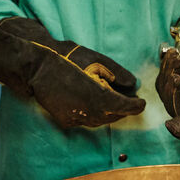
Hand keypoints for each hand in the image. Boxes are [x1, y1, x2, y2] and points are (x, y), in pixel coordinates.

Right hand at [0, 17, 145, 128]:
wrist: (37, 66)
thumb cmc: (68, 58)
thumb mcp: (97, 59)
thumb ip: (118, 74)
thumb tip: (132, 85)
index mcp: (99, 97)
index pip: (125, 107)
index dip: (136, 106)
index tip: (142, 103)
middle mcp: (89, 112)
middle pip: (113, 116)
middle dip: (123, 110)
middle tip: (131, 103)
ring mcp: (76, 118)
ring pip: (100, 121)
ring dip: (110, 115)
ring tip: (115, 104)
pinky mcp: (65, 121)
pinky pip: (86, 121)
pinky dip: (95, 116)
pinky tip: (96, 106)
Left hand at [156, 9, 179, 139]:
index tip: (171, 126)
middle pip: (177, 108)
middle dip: (174, 90)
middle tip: (178, 72)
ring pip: (167, 93)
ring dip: (169, 75)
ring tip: (178, 57)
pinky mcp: (174, 81)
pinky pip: (163, 79)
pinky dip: (166, 67)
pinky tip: (174, 55)